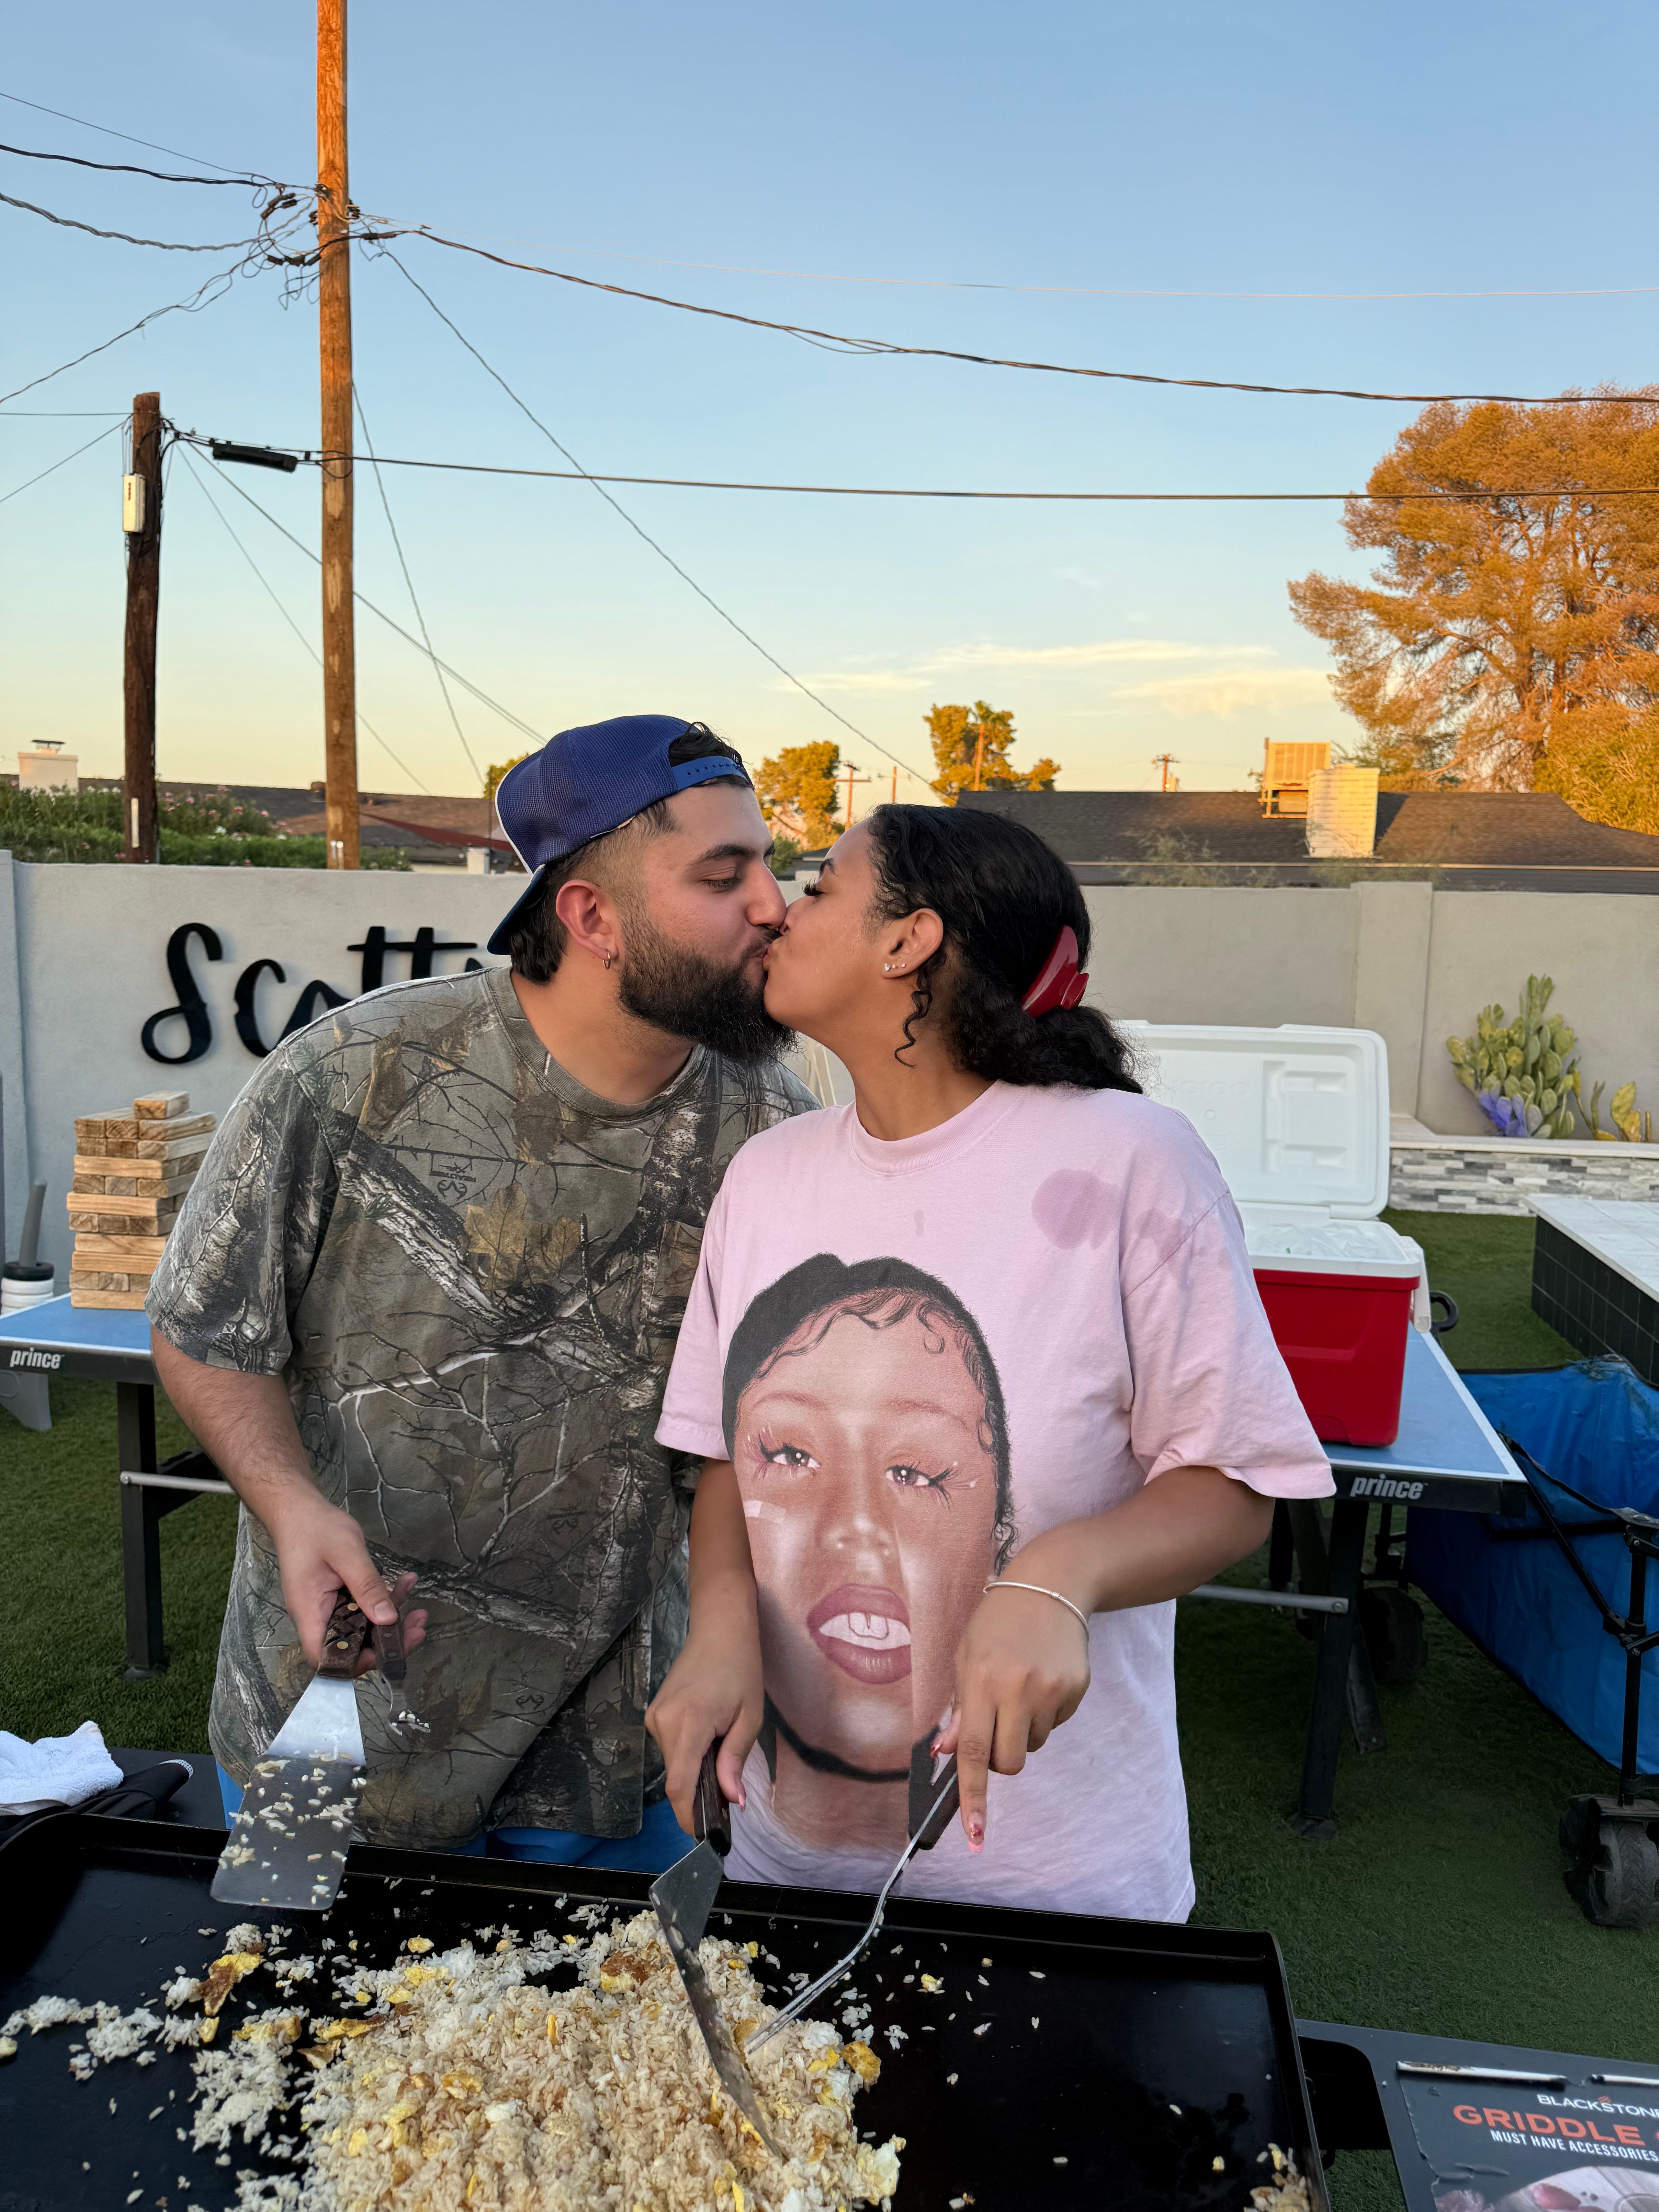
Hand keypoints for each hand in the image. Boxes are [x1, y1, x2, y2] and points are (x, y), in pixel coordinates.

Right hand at [265, 1490, 427, 1671]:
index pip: (327, 1658)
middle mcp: (317, 1617)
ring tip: (419, 1610)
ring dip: (392, 1620)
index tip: (390, 1650)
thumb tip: (387, 1619)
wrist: (299, 1510)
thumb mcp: (347, 1553)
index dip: (356, 1663)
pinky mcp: (339, 1597)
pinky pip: (363, 1608)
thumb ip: (367, 1586)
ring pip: (362, 1628)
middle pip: (350, 1647)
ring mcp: (328, 1608)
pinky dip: (385, 1600)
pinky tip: (405, 1584)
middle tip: (418, 1628)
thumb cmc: (315, 1528)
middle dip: (387, 1642)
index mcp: (310, 1612)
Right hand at [646, 1616, 763, 1832]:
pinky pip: (671, 1748)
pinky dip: (688, 1753)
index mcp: (689, 1723)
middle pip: (677, 1778)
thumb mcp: (749, 1718)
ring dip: (695, 1769)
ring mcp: (654, 1717)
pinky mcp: (654, 1714)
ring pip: (674, 1764)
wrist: (719, 1628)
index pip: (679, 1786)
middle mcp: (663, 1722)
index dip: (689, 1816)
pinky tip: (709, 1735)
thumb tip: (733, 1803)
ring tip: (722, 1746)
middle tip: (728, 1792)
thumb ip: (735, 1762)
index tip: (706, 1835)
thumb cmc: (740, 1668)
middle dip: (699, 1793)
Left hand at [935, 1582, 1090, 1852]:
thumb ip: (959, 1708)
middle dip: (1001, 1758)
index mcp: (982, 1681)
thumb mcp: (966, 1656)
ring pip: (1033, 1744)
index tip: (976, 1834)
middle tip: (997, 1724)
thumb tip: (947, 1752)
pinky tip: (1042, 1676)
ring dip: (1023, 1728)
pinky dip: (1046, 1712)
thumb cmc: (998, 1621)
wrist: (1051, 1585)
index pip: (975, 1751)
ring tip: (1021, 1685)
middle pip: (1010, 1761)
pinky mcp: (1076, 1688)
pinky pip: (1055, 1725)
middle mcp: (1017, 1688)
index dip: (973, 1795)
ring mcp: (1051, 1690)